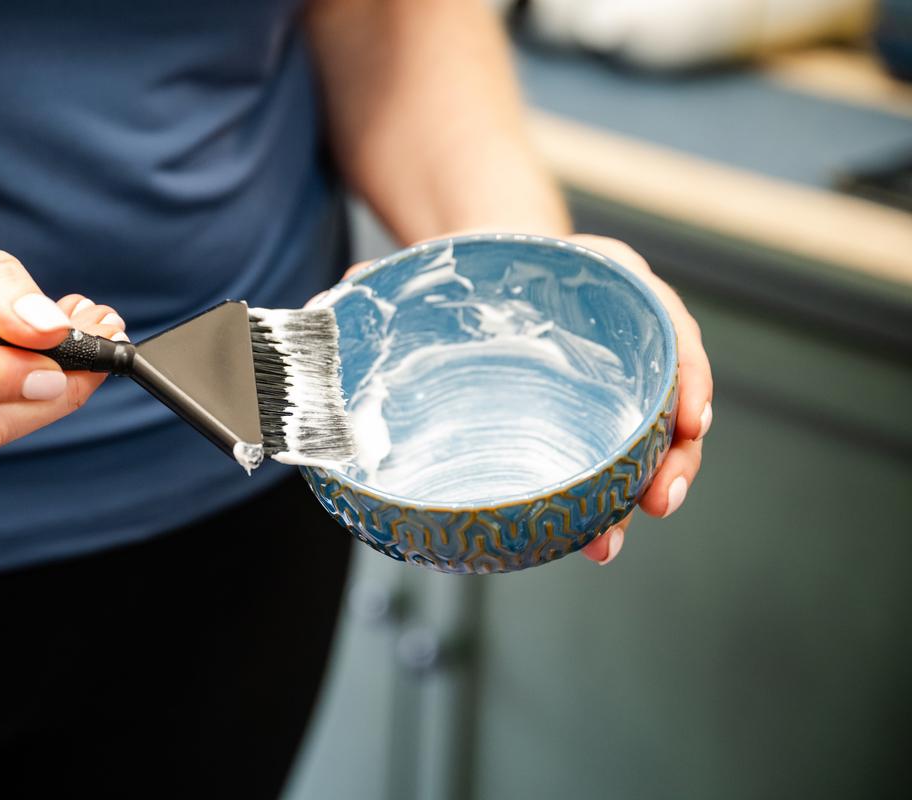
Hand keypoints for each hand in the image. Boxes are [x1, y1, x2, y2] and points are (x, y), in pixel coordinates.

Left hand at [332, 233, 712, 564]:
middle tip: (659, 501)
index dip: (686, 369)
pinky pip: (614, 457)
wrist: (477, 276)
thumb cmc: (464, 272)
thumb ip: (384, 286)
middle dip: (676, 453)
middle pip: (671, 390)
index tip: (690, 418)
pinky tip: (593, 533)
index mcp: (603, 281)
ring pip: (651, 435)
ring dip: (648, 486)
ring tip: (615, 538)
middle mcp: (619, 332)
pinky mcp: (590, 418)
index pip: (665, 318)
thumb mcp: (434, 265)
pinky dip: (610, 495)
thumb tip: (325, 300)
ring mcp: (610, 379)